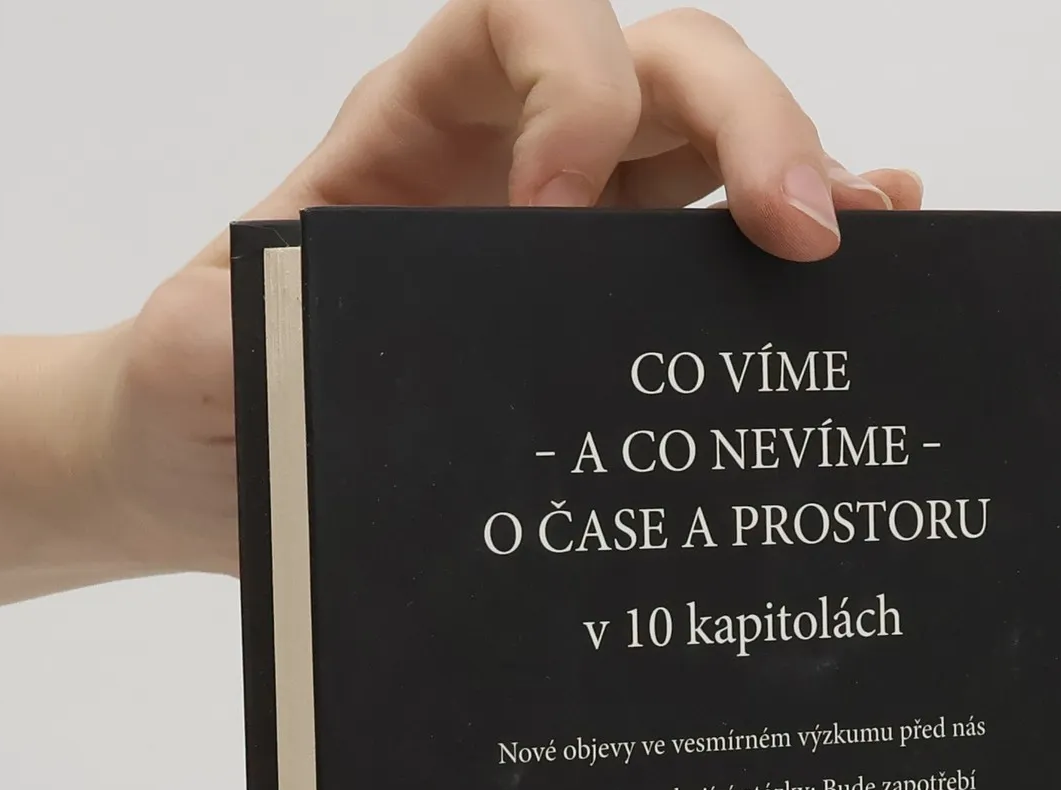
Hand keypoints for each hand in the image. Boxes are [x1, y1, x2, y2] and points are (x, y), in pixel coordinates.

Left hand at [99, 0, 922, 576]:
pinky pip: (718, 251)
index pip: (518, 21)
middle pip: (661, 66)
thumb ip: (233, 334)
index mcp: (410, 138)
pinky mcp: (608, 317)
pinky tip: (872, 254)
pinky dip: (797, 238)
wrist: (210, 473)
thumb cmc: (200, 399)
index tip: (563, 218)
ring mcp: (575, 234)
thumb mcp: (188, 362)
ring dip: (799, 172)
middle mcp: (512, 160)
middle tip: (799, 231)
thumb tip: (312, 343)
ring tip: (871, 233)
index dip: (569, 84)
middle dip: (743, 123)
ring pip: (714, 147)